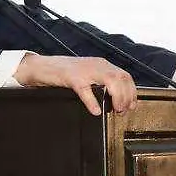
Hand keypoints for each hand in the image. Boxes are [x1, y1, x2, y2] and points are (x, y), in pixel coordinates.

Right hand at [14, 55, 135, 114]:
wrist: (42, 66)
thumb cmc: (65, 73)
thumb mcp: (88, 74)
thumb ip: (102, 82)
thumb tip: (117, 99)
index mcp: (102, 64)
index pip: (125, 76)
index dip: (132, 91)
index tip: (132, 105)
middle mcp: (97, 65)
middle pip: (121, 78)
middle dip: (127, 96)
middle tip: (123, 110)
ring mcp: (84, 70)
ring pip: (110, 80)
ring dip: (117, 97)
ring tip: (115, 110)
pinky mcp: (71, 77)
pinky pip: (85, 90)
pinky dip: (92, 101)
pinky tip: (95, 111)